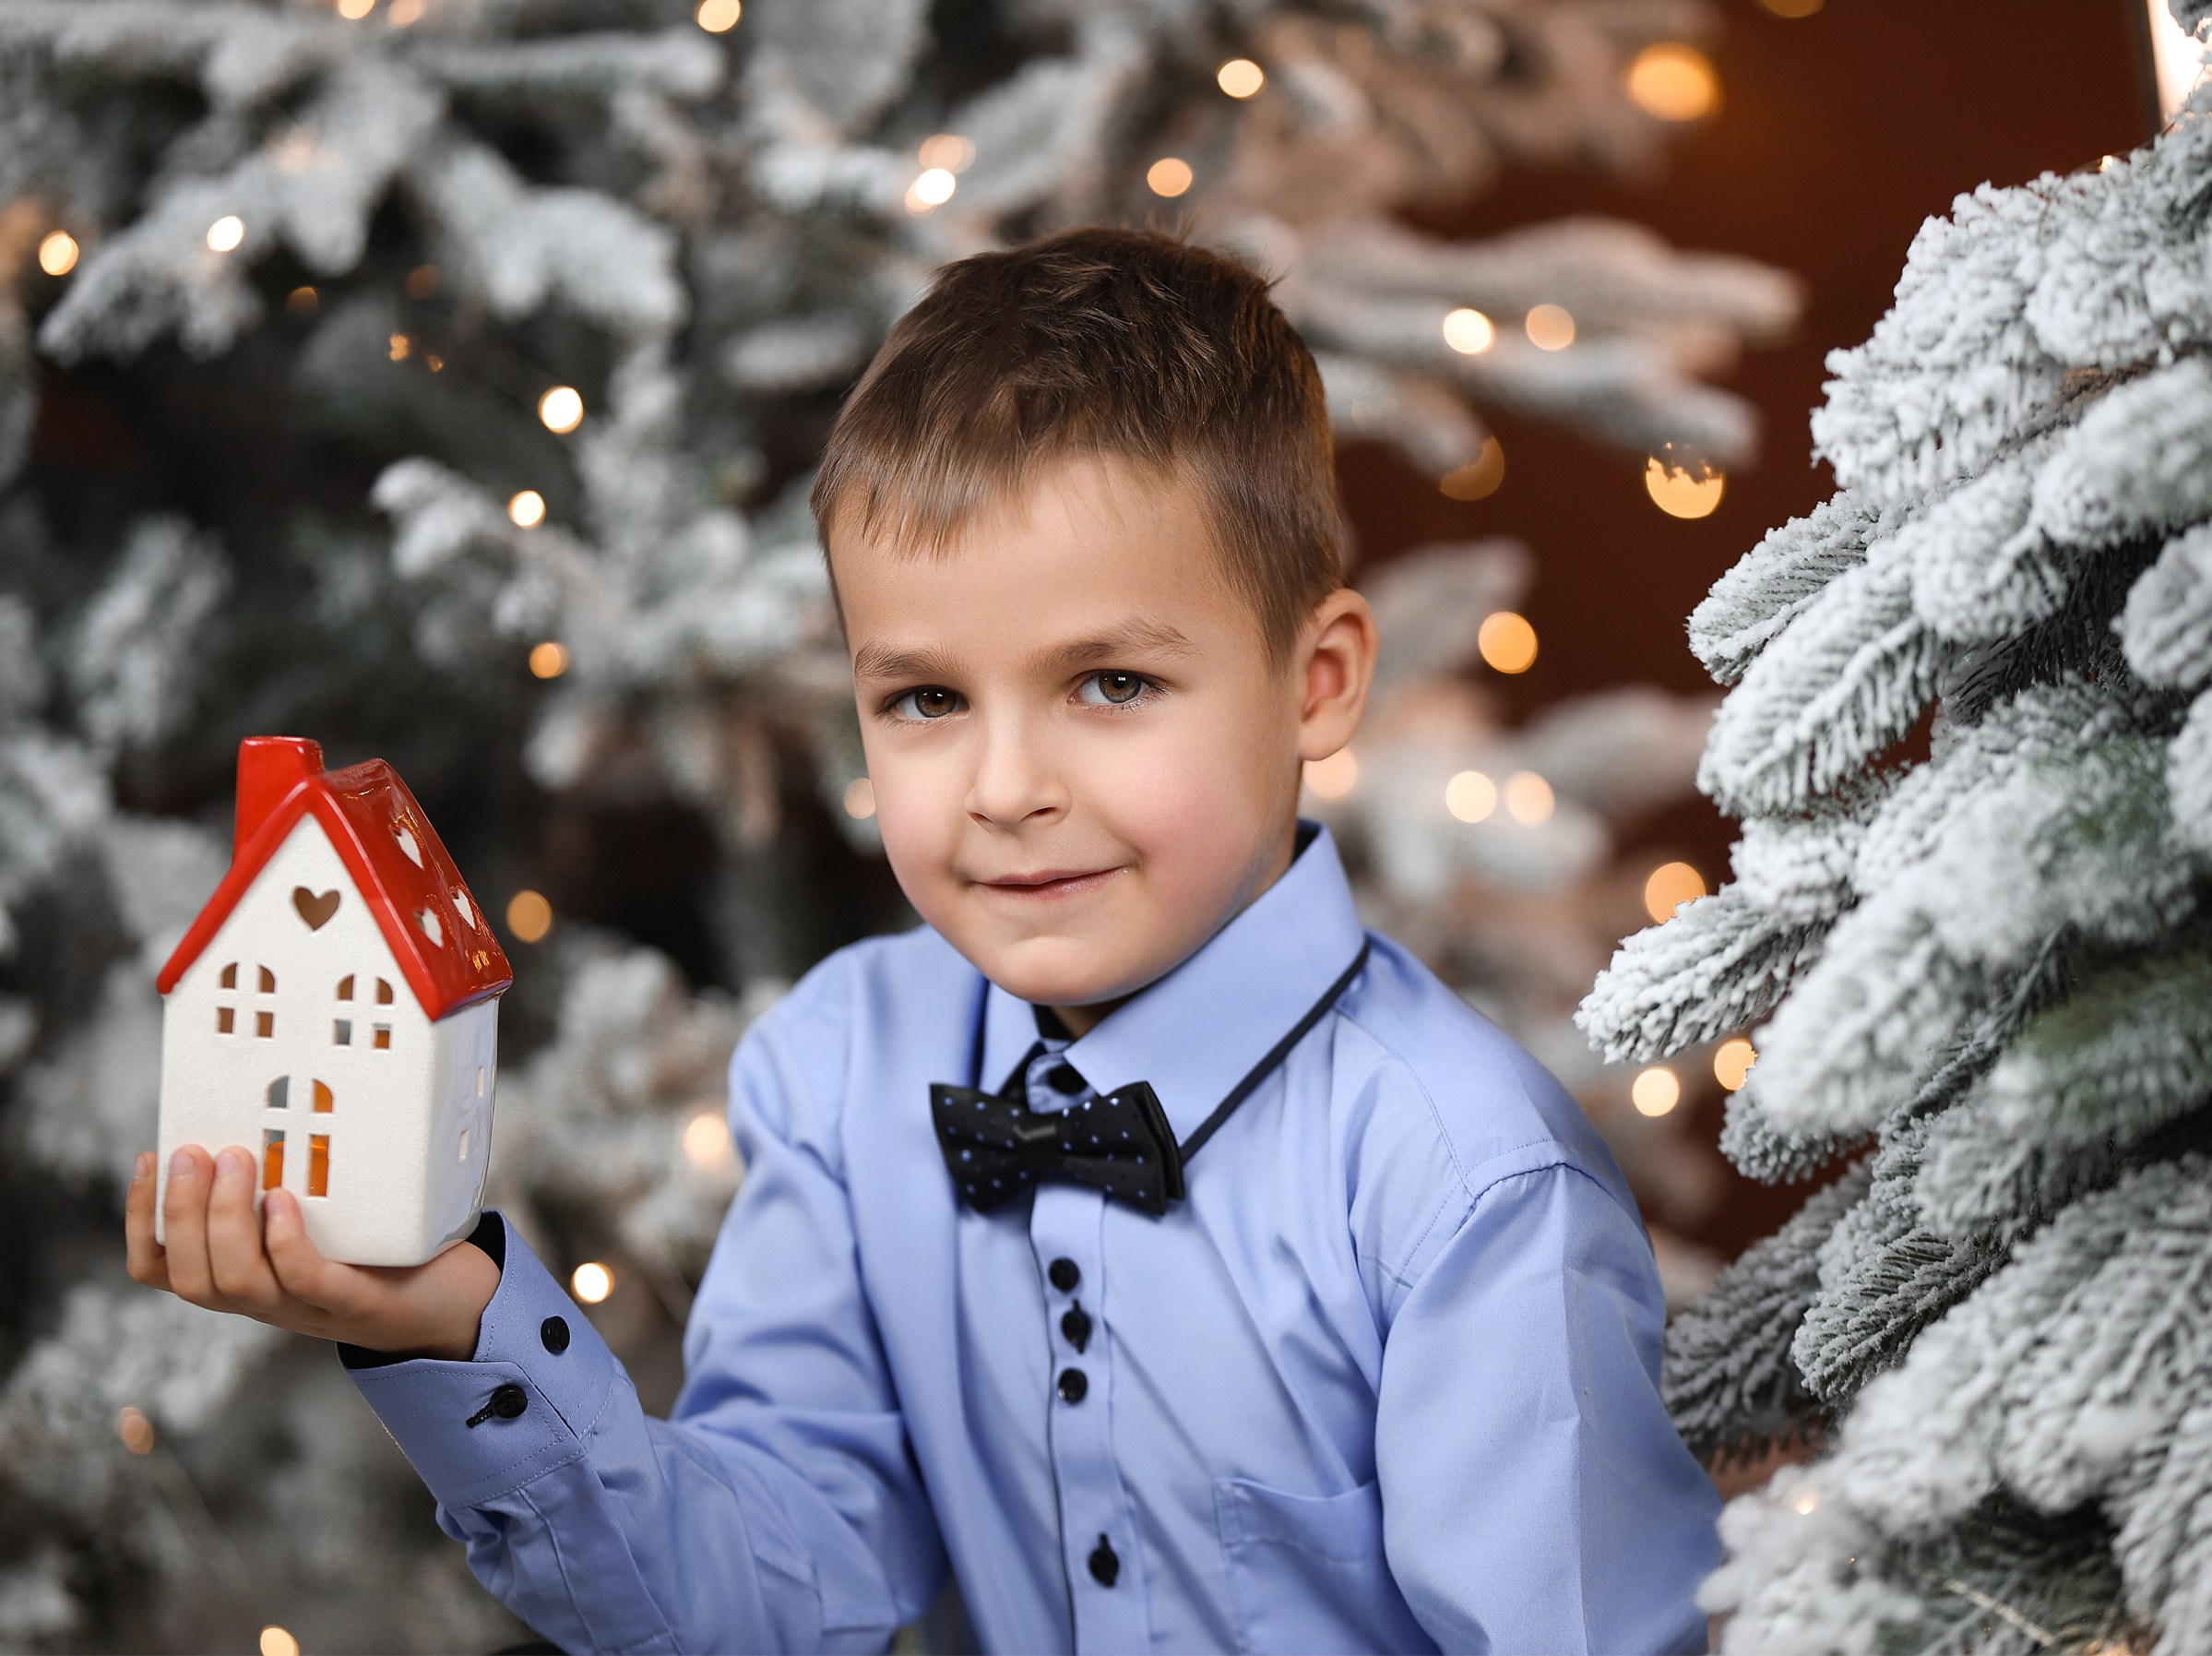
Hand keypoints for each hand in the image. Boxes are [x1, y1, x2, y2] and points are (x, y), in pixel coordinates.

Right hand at [126, 1144, 500, 1360]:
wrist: (452, 1304)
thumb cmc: (382, 1250)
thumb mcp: (322, 1212)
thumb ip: (288, 1176)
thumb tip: (264, 1104)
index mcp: (245, 1277)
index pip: (163, 1267)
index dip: (142, 1218)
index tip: (150, 1157)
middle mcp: (267, 1300)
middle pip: (193, 1277)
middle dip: (181, 1210)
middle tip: (194, 1150)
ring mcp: (309, 1307)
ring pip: (238, 1281)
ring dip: (225, 1218)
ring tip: (237, 1160)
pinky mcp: (357, 1303)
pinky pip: (306, 1279)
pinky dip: (285, 1241)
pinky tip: (283, 1201)